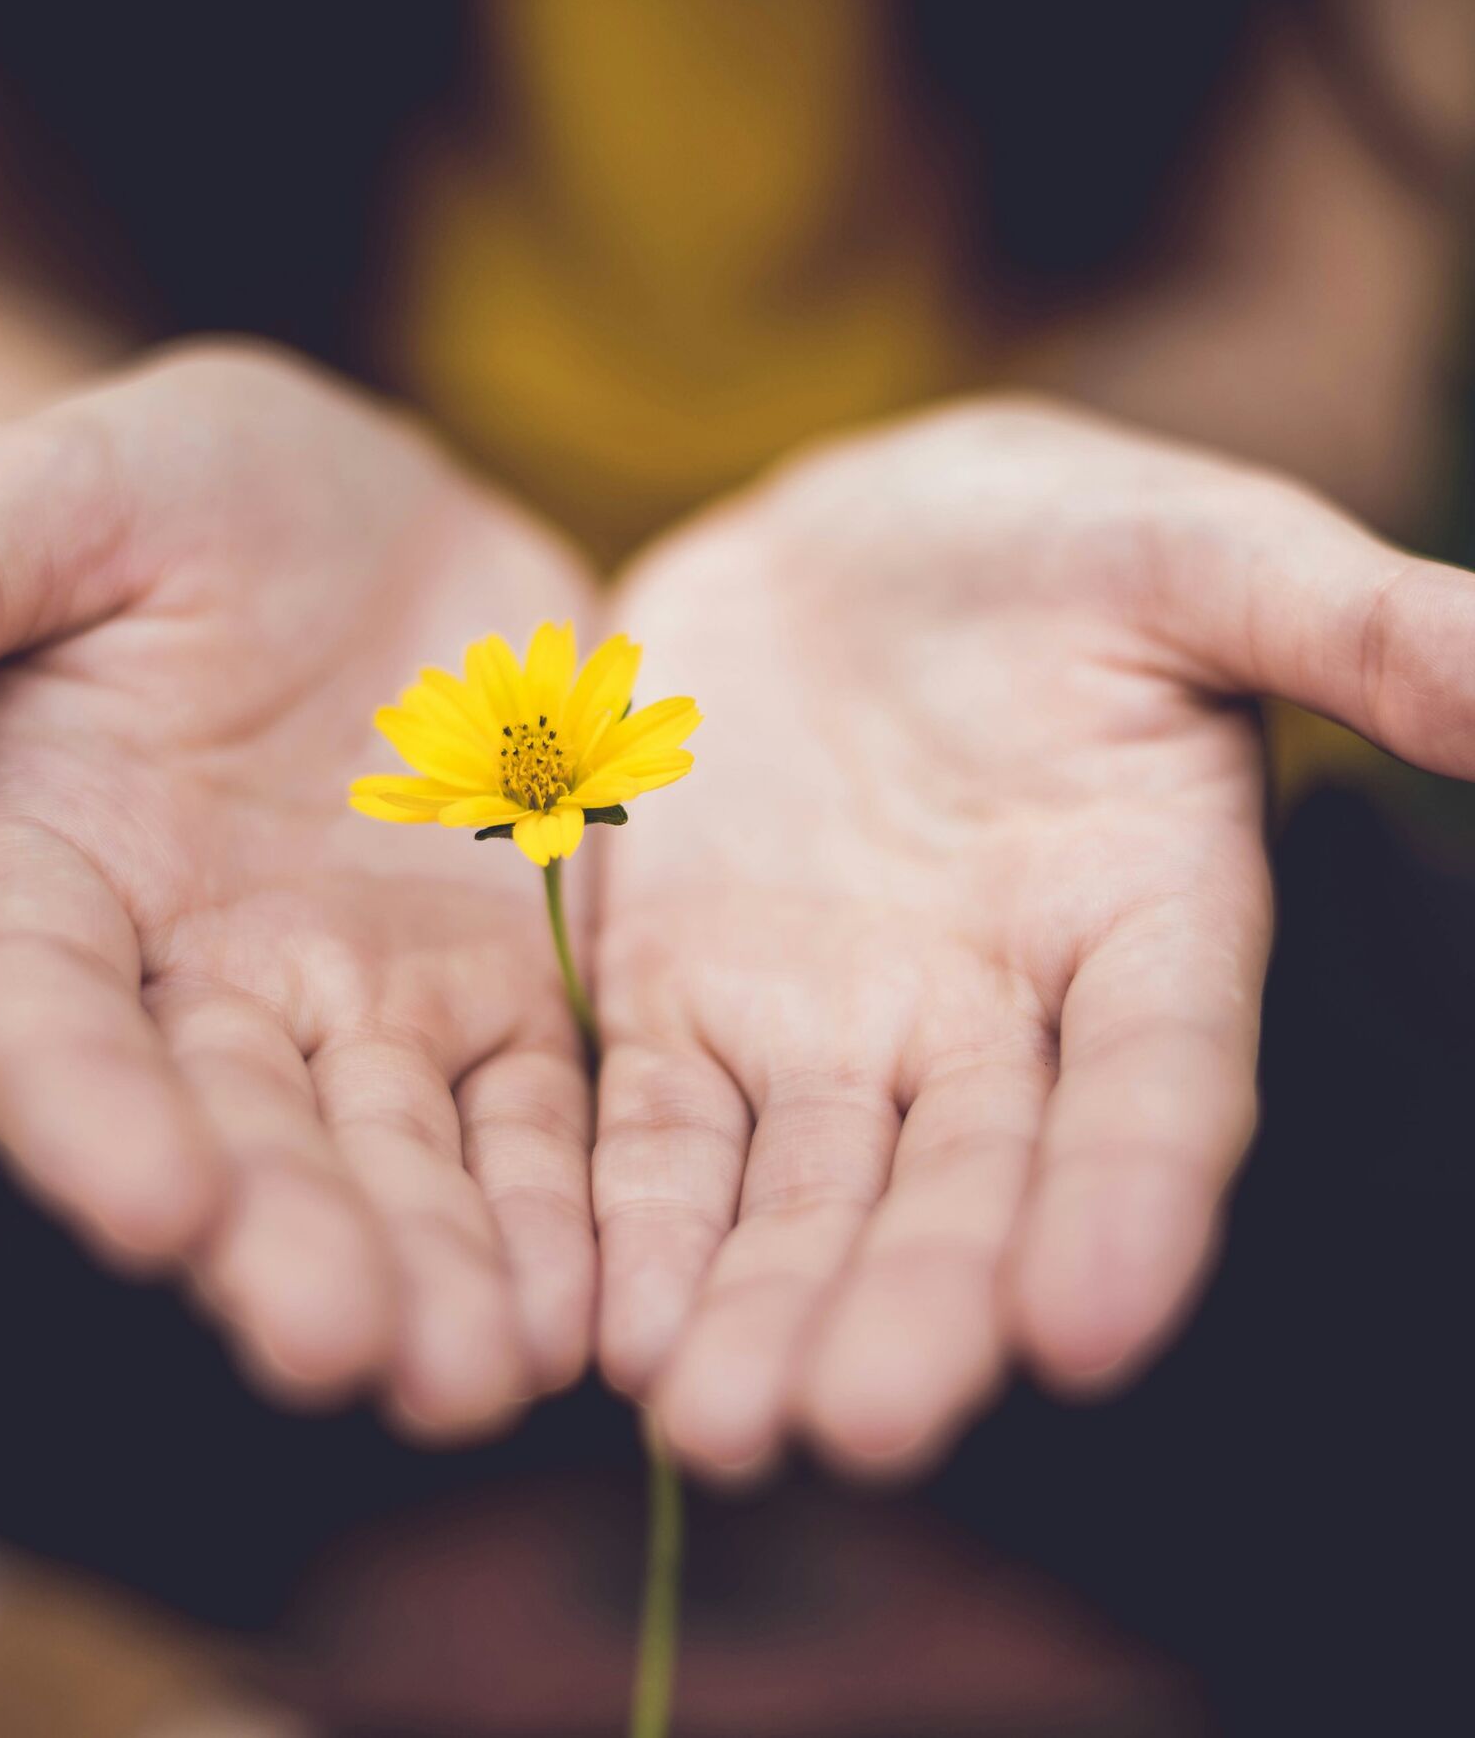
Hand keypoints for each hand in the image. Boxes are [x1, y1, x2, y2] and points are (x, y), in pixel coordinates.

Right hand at [0, 345, 597, 1434]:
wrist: (380, 528)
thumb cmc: (194, 495)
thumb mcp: (82, 499)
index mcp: (46, 872)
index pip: (42, 1013)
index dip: (87, 1111)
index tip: (155, 1206)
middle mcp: (194, 979)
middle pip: (232, 1128)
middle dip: (288, 1238)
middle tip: (352, 1351)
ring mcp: (355, 1000)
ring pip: (390, 1152)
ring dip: (434, 1264)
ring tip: (481, 1375)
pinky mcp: (496, 995)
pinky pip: (527, 1112)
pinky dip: (554, 1202)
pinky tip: (588, 1300)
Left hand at [591, 399, 1474, 1477]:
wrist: (846, 546)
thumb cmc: (1051, 539)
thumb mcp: (1200, 551)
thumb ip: (1353, 628)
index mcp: (1145, 923)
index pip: (1155, 1086)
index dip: (1132, 1202)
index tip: (1085, 1327)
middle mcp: (994, 1017)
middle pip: (965, 1185)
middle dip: (916, 1304)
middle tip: (858, 1427)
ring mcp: (831, 1024)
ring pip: (804, 1193)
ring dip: (763, 1307)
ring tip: (716, 1426)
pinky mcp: (686, 1001)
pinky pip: (661, 1128)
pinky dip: (639, 1220)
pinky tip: (613, 1327)